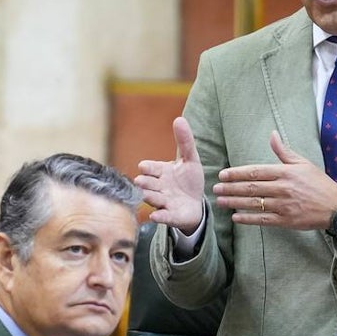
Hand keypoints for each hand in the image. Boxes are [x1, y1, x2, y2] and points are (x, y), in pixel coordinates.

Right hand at [135, 117, 206, 233]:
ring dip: (150, 197)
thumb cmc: (189, 180)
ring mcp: (163, 202)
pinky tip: (155, 216)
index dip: (148, 167)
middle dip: (145, 182)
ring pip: (153, 199)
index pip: (151, 168)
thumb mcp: (191, 160)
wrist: (196, 204)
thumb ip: (185, 141)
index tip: (144, 166)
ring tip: (147, 195)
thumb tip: (179, 118)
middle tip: (141, 181)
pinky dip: (159, 217)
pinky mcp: (170, 216)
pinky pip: (163, 217)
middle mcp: (159, 187)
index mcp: (161, 172)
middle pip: (148, 184)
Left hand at [213, 131, 336, 229]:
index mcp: (285, 172)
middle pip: (251, 187)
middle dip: (230, 188)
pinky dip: (248, 219)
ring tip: (220, 201)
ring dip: (235, 202)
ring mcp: (284, 205)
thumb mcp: (303, 163)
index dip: (237, 173)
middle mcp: (283, 188)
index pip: (255, 171)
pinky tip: (235, 217)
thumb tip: (272, 134)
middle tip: (215, 189)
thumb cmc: (319, 183)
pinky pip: (263, 220)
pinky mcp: (286, 221)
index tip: (223, 175)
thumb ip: (284, 151)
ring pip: (254, 203)